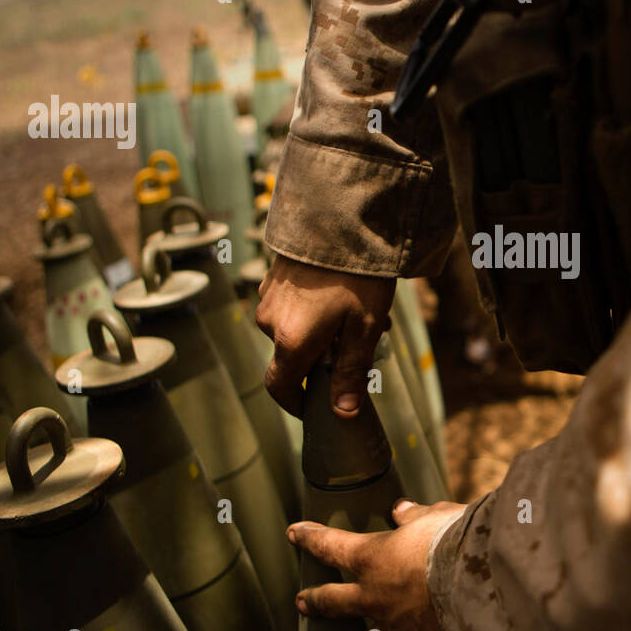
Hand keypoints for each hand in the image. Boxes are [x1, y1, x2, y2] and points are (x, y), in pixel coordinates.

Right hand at [256, 253, 395, 417]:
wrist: (341, 219)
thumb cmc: (357, 276)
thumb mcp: (363, 327)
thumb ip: (351, 371)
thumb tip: (343, 412)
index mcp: (290, 341)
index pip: (280, 387)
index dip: (296, 403)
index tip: (316, 407)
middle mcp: (270, 322)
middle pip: (292, 357)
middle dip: (323, 359)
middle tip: (363, 343)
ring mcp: (268, 298)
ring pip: (291, 330)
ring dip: (319, 333)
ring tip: (358, 314)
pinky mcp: (272, 278)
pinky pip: (289, 308)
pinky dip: (311, 312)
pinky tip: (340, 295)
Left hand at [287, 498, 465, 630]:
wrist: (486, 578)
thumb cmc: (458, 539)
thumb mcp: (434, 515)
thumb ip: (414, 516)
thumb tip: (401, 509)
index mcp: (373, 558)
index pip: (330, 545)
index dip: (310, 538)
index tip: (295, 534)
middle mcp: (376, 597)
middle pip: (332, 603)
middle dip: (315, 602)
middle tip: (303, 602)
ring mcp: (399, 628)